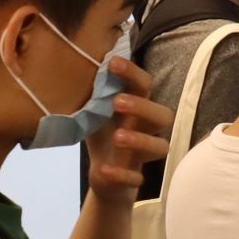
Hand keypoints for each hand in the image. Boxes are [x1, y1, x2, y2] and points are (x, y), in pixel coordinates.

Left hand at [86, 56, 168, 207]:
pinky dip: (122, 174)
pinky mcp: (134, 177)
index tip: (113, 62)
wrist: (104, 174)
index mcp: (137, 108)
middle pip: (163, 115)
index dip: (132, 73)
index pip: (144, 85)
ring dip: (140, 140)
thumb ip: (92, 92)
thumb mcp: (94, 111)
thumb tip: (76, 60)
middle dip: (143, 107)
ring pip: (160, 147)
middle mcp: (146, 128)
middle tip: (117, 102)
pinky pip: (136, 178)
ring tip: (117, 137)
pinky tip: (104, 170)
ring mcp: (143, 154)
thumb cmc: (103, 135)